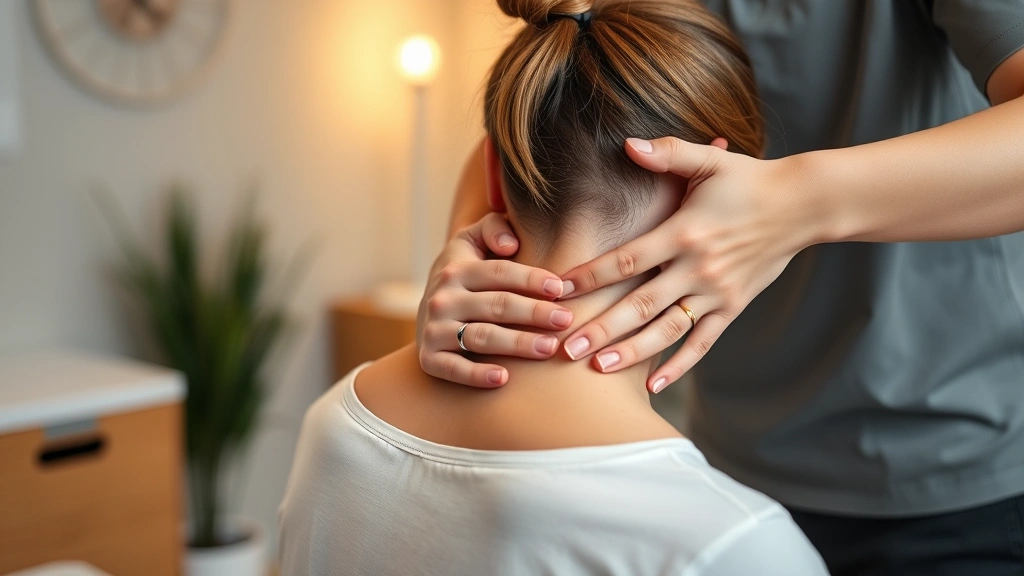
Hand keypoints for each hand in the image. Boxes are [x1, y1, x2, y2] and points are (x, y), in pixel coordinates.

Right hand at [417, 212, 572, 387]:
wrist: (426, 315)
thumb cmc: (465, 276)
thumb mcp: (471, 242)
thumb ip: (493, 228)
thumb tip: (511, 244)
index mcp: (456, 269)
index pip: (499, 272)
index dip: (531, 279)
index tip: (561, 288)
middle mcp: (442, 298)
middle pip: (496, 305)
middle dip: (534, 312)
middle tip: (566, 320)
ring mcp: (434, 330)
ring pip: (481, 337)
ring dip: (517, 343)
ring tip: (549, 348)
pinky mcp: (429, 359)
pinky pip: (454, 369)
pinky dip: (477, 375)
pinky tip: (504, 379)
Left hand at [560, 137, 817, 392]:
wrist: (803, 207)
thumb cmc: (749, 181)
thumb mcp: (709, 161)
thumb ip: (668, 153)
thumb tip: (628, 144)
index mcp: (684, 233)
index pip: (627, 259)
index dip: (590, 275)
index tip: (558, 290)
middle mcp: (697, 268)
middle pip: (640, 305)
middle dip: (601, 328)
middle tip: (566, 350)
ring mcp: (715, 293)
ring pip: (667, 330)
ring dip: (632, 352)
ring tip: (599, 369)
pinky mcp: (732, 308)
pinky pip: (702, 343)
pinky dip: (678, 366)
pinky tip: (652, 385)